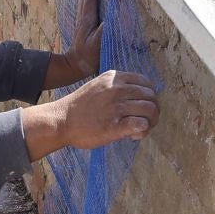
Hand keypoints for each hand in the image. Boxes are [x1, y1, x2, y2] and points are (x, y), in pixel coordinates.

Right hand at [22, 70, 158, 159]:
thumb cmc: (79, 107)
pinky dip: (143, 131)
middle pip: (151, 96)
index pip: (146, 83)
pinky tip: (134, 135)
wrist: (61, 121)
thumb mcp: (98, 86)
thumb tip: (137, 96)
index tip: (143, 107)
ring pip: (150, 110)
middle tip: (146, 121)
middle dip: (153, 110)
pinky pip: (142, 125)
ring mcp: (116, 107)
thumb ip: (116, 86)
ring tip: (141, 129)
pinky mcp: (115, 126)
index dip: (149, 96)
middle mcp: (118, 89)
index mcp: (114, 78)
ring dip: (151, 121)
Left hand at [42, 0, 103, 91]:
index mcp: (87, 21)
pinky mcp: (82, 28)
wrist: (74, 66)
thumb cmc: (87, 57)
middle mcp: (83, 19)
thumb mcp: (96, 46)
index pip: (90, 0)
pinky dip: (87, 1)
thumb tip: (109, 20)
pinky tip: (89, 1)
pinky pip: (84, 9)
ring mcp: (81, 23)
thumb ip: (102, 33)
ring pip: (83, 3)